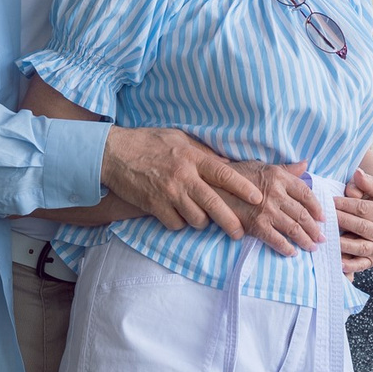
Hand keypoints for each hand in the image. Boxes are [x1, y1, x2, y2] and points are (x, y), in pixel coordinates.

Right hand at [102, 127, 321, 251]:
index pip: (224, 174)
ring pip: (196, 219)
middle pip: (214, 204)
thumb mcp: (180, 139)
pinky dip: (179, 224)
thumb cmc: (150, 143)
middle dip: (231, 221)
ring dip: (202, 222)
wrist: (114, 153)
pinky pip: (175, 224)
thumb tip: (228, 164)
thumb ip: (203, 153)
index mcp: (193, 157)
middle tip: (240, 233)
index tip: (258, 198)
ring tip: (202, 218)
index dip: (243, 187)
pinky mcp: (153, 206)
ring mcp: (168, 193)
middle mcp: (183, 176)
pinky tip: (178, 216)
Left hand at [337, 154, 372, 276]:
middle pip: (358, 226)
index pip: (361, 209)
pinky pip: (361, 264)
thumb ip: (370, 182)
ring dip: (342, 244)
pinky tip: (338, 263)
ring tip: (326, 238)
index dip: (344, 205)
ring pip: (359, 247)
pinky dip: (351, 266)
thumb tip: (357, 173)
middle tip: (323, 217)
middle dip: (339, 221)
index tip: (330, 201)